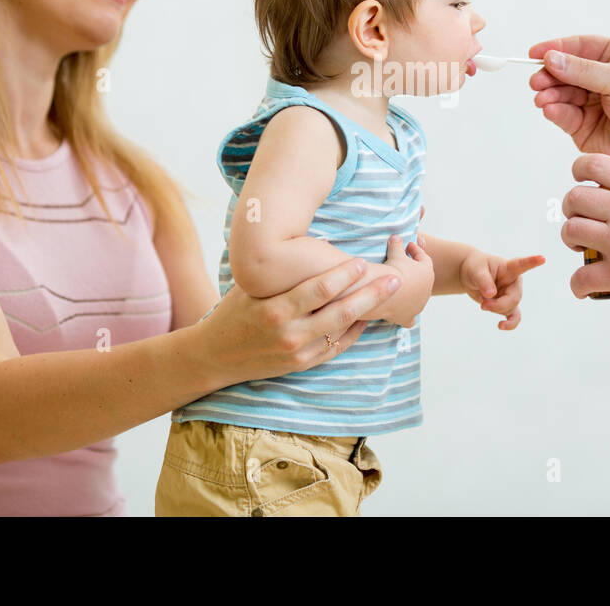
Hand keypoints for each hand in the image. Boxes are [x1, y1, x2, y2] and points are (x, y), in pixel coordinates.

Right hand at [200, 258, 401, 383]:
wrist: (216, 355)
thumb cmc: (234, 311)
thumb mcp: (252, 288)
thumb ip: (283, 274)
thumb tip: (319, 244)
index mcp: (275, 309)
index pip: (318, 290)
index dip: (344, 276)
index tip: (363, 262)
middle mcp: (289, 333)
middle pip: (340, 312)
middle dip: (370, 295)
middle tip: (394, 280)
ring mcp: (298, 353)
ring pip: (342, 331)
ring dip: (368, 312)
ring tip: (387, 295)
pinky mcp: (302, 366)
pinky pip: (336, 348)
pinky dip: (354, 332)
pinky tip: (368, 317)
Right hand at [383, 234, 433, 327]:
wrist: (388, 292)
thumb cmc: (394, 270)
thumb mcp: (396, 253)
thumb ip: (397, 244)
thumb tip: (395, 236)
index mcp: (427, 271)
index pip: (422, 258)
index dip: (415, 250)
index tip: (408, 245)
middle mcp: (426, 289)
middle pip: (422, 279)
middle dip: (414, 271)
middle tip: (405, 265)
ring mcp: (418, 304)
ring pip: (417, 297)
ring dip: (411, 291)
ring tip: (401, 287)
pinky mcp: (408, 317)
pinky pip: (409, 317)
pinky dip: (407, 315)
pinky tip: (402, 313)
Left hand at [458, 249, 546, 330]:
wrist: (470, 276)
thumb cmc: (475, 268)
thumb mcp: (476, 271)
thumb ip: (483, 281)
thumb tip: (491, 294)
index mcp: (508, 268)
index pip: (521, 265)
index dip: (532, 262)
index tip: (542, 258)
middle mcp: (514, 282)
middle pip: (514, 298)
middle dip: (497, 305)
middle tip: (483, 305)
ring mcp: (511, 294)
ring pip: (510, 308)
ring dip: (495, 309)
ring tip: (483, 304)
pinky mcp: (506, 305)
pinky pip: (513, 317)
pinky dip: (510, 323)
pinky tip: (501, 326)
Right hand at [528, 35, 609, 181]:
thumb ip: (583, 71)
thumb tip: (551, 59)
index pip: (579, 46)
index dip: (556, 48)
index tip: (534, 53)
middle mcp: (601, 77)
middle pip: (564, 69)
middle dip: (549, 74)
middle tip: (537, 81)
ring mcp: (591, 101)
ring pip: (560, 92)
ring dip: (549, 94)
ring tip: (543, 98)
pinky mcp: (583, 125)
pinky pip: (563, 113)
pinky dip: (554, 110)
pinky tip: (550, 109)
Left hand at [560, 154, 609, 313]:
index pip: (592, 164)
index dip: (578, 172)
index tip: (580, 183)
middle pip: (574, 198)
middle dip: (571, 210)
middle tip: (581, 220)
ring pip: (570, 231)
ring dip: (571, 241)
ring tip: (583, 248)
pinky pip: (580, 276)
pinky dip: (577, 284)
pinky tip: (584, 286)